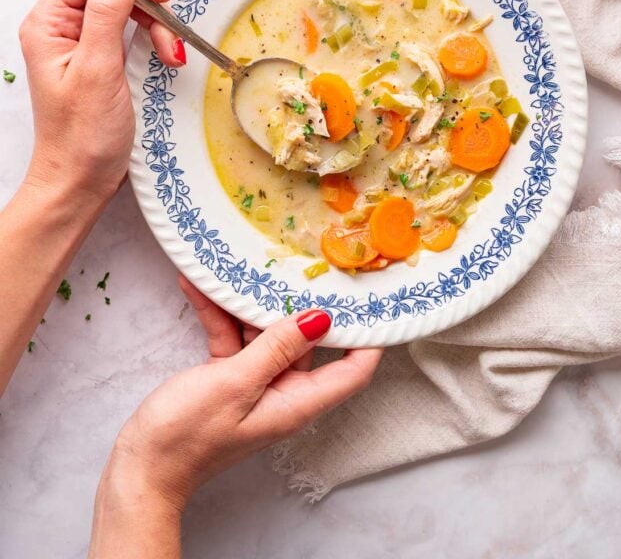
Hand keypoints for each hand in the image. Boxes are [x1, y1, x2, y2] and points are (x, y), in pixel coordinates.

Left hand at [19, 0, 189, 206]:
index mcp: (48, 22)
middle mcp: (62, 25)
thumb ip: (107, 9)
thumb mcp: (97, 68)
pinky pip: (131, 25)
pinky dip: (157, 33)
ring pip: (126, 0)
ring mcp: (83, 40)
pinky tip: (171, 46)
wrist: (80, 183)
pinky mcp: (103, 56)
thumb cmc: (82, 136)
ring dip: (158, 17)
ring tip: (175, 49)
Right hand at [102, 278, 381, 511]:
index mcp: (296, 401)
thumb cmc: (187, 435)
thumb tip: (320, 319)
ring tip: (244, 263)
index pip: (351, 371)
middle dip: (302, 302)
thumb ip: (277, 347)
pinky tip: (198, 284)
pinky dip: (219, 313)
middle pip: (307, 341)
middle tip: (304, 260)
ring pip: (265, 333)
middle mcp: (282, 391)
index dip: (368, 338)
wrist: (141, 467)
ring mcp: (254, 383)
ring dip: (249, 302)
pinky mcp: (227, 376)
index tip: (373, 299)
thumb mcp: (235, 383)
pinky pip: (232, 337)